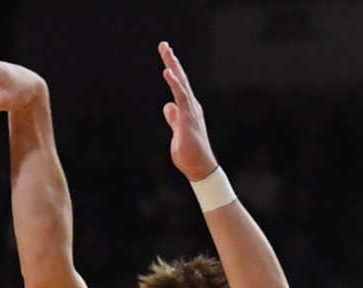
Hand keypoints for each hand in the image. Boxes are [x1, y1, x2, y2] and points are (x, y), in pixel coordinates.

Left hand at [157, 41, 216, 180]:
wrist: (198, 167)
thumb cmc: (189, 152)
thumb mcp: (177, 131)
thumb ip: (174, 118)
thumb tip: (168, 106)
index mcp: (188, 108)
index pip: (179, 85)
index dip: (172, 69)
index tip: (166, 55)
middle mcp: (191, 106)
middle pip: (181, 78)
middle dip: (172, 61)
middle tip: (164, 45)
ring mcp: (191, 110)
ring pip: (182, 83)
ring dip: (173, 66)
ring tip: (166, 51)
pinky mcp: (189, 117)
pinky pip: (182, 96)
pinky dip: (175, 83)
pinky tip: (168, 72)